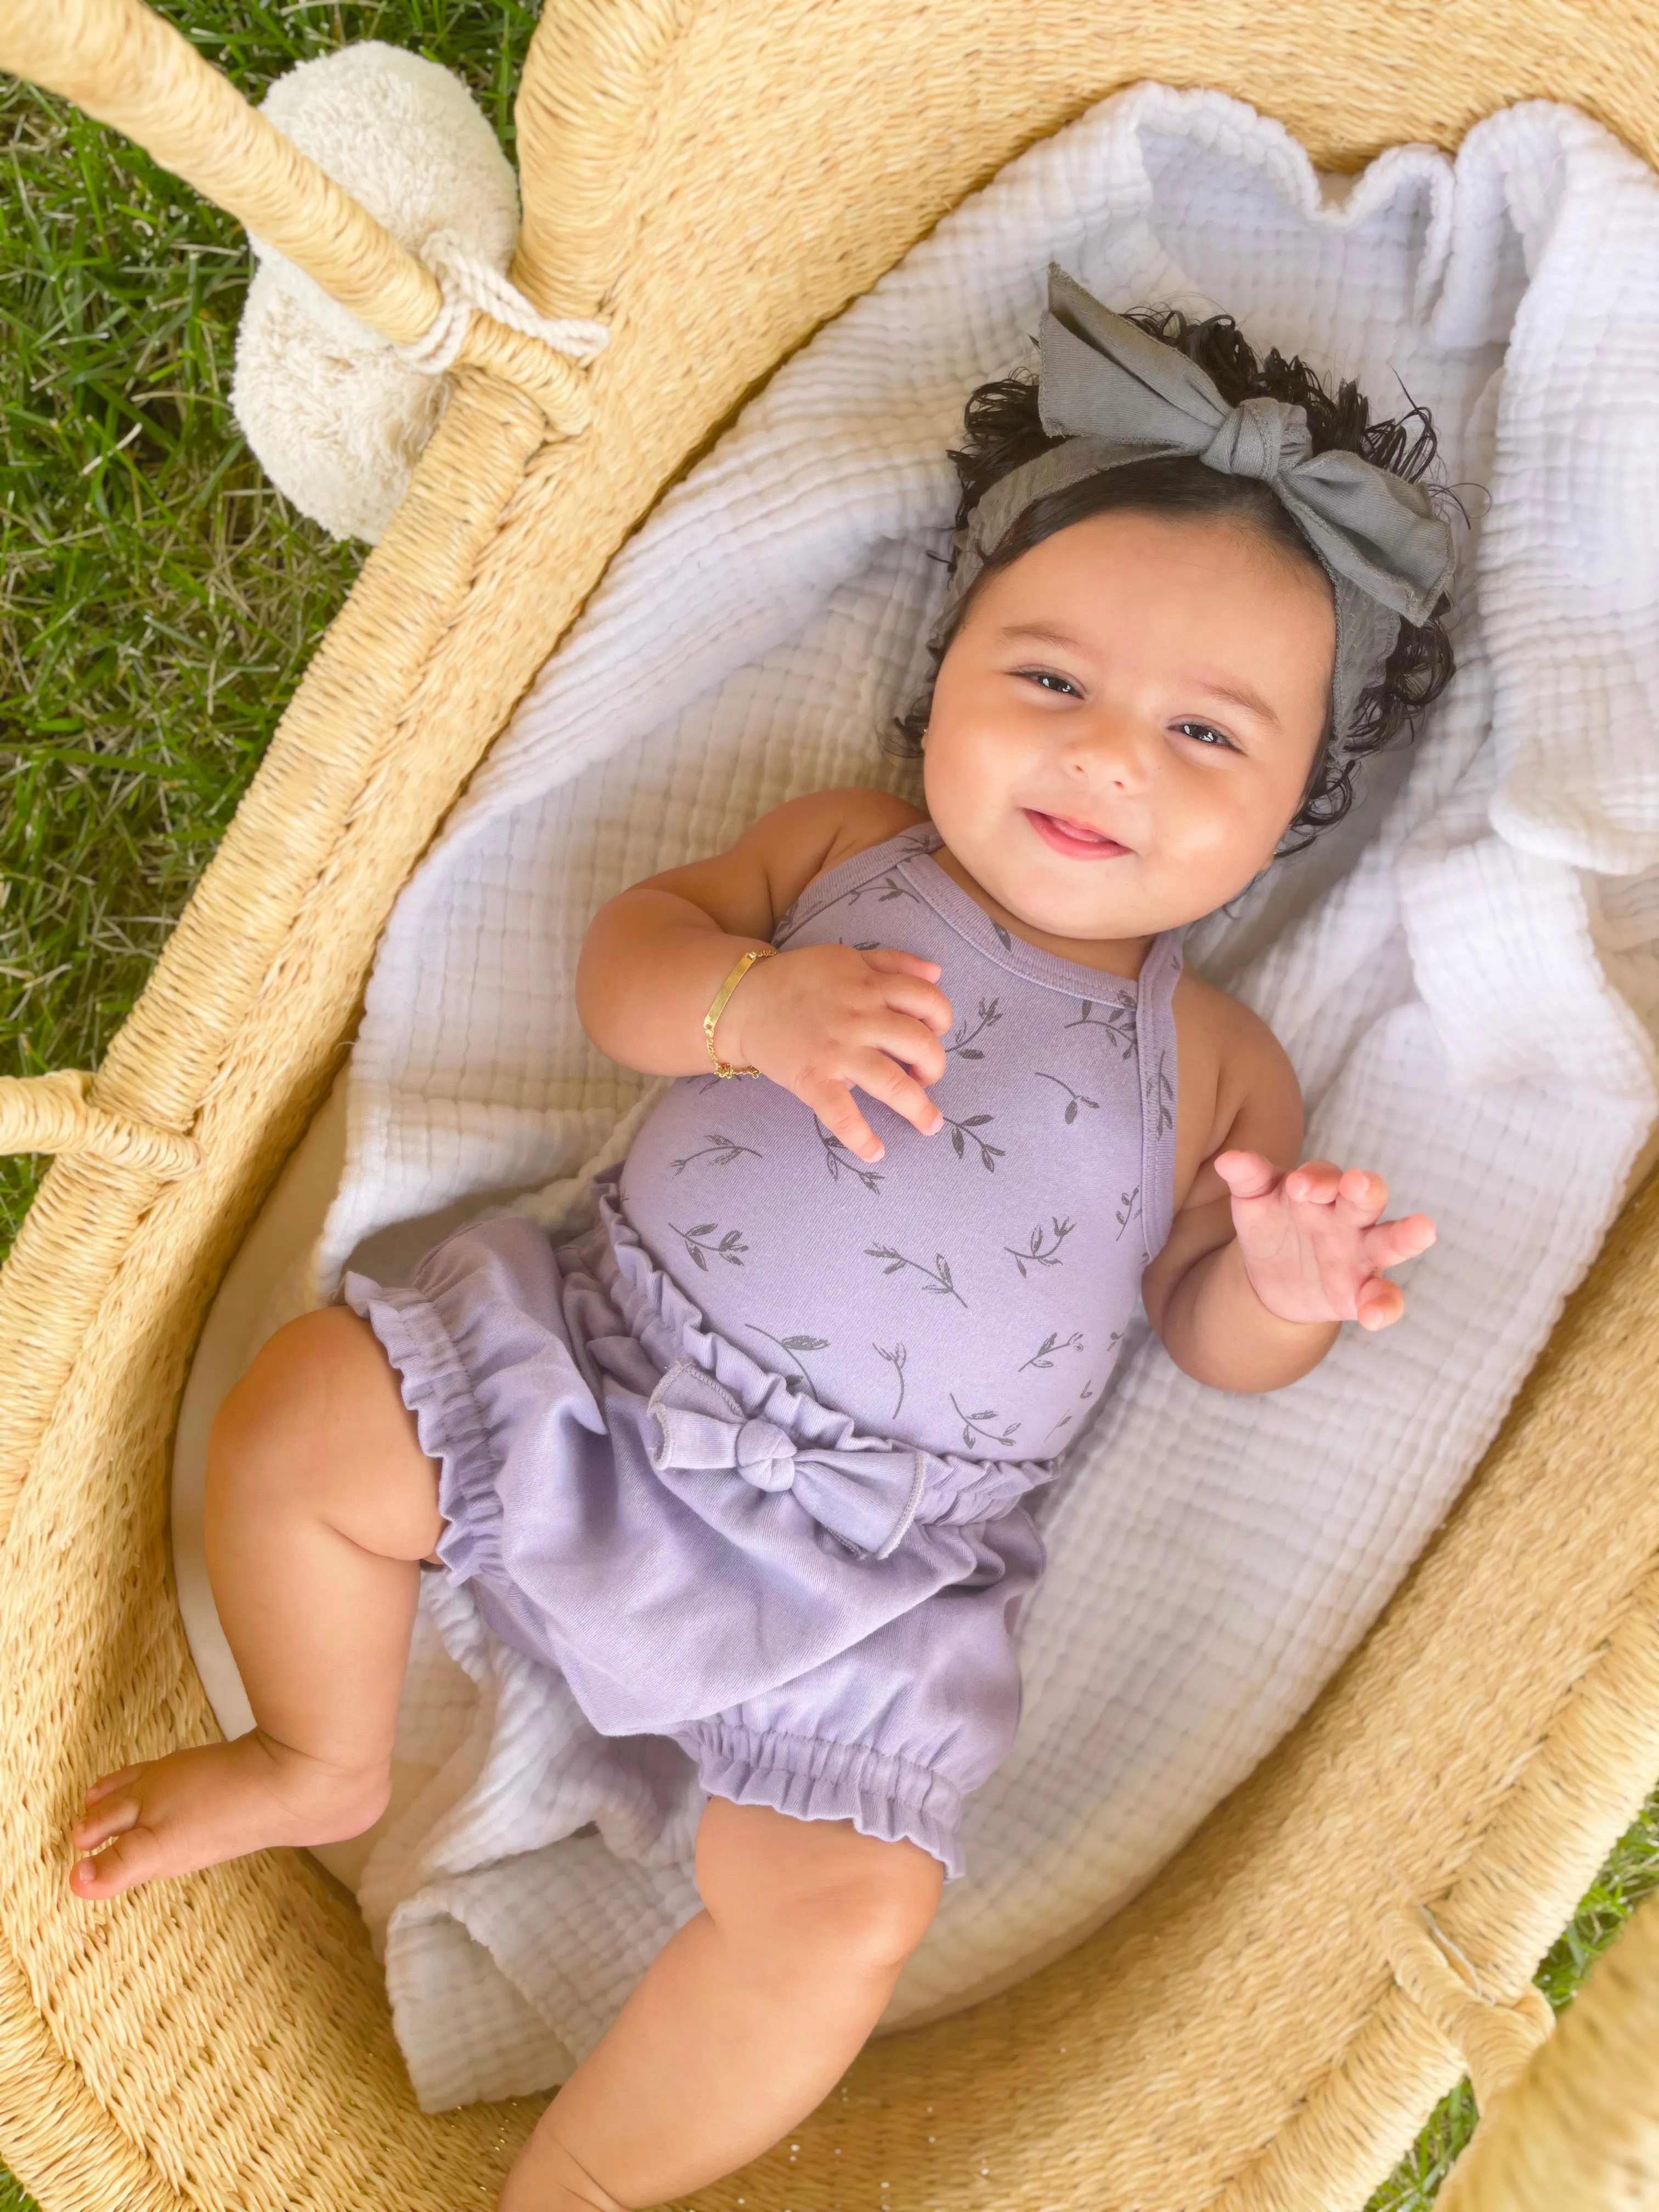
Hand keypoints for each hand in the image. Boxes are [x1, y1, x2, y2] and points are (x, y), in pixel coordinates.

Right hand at [719, 943, 951, 1162]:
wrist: (743, 1000)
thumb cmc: (798, 980)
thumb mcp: (848, 957)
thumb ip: (893, 962)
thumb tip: (937, 973)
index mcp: (871, 986)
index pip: (927, 999)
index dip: (941, 1019)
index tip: (935, 1034)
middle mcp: (860, 1018)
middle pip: (920, 1043)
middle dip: (935, 1066)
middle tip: (927, 1079)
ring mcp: (837, 1050)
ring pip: (892, 1082)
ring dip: (919, 1108)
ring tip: (931, 1124)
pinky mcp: (813, 1078)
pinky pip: (842, 1113)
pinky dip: (861, 1138)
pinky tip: (875, 1153)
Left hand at [1212, 1152, 1435, 1331]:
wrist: (1273, 1279)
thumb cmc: (1273, 1226)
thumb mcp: (1255, 1203)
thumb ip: (1248, 1179)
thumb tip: (1228, 1159)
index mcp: (1321, 1192)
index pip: (1325, 1177)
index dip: (1316, 1179)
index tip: (1299, 1185)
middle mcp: (1347, 1219)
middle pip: (1364, 1199)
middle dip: (1364, 1188)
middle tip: (1357, 1183)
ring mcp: (1361, 1255)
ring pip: (1390, 1241)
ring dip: (1406, 1235)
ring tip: (1423, 1229)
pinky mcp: (1363, 1294)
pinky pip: (1383, 1299)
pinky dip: (1384, 1307)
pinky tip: (1374, 1317)